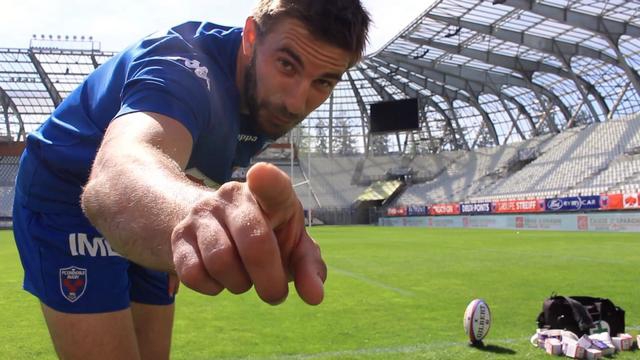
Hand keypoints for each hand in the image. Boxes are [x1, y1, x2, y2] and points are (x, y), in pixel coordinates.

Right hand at [170, 162, 326, 304]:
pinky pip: (193, 274)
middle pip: (254, 242)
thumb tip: (315, 296)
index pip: (271, 185)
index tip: (260, 174)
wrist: (212, 227)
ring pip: (221, 262)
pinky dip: (212, 287)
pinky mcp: (179, 235)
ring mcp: (202, 212)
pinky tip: (219, 278)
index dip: (268, 180)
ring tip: (245, 279)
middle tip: (275, 294)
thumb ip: (309, 268)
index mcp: (268, 194)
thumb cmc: (266, 236)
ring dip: (240, 284)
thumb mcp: (292, 247)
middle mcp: (233, 196)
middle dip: (270, 280)